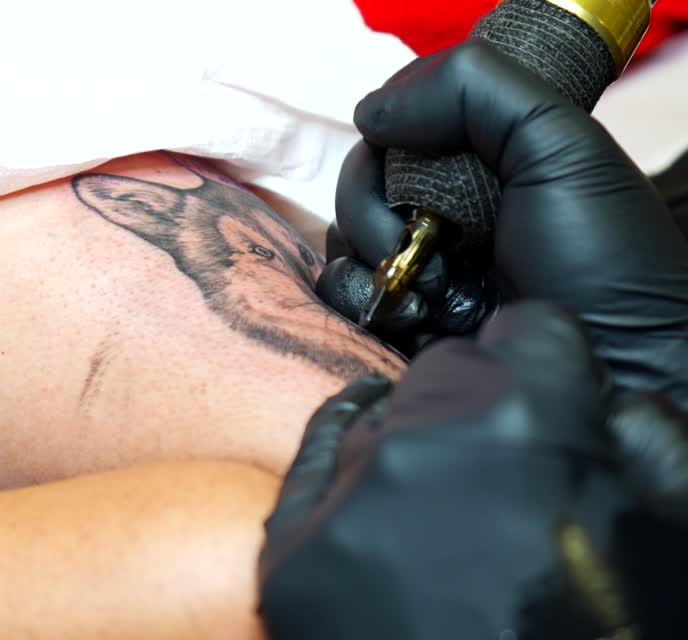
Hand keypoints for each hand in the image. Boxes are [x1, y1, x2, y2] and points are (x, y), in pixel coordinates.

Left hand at [258, 302, 687, 639]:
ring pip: (382, 415)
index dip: (549, 373)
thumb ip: (640, 440)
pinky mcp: (293, 554)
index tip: (548, 406)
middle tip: (502, 484)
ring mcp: (346, 499)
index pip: (529, 333)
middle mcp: (423, 444)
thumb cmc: (601, 635)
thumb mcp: (664, 535)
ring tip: (451, 522)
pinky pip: (317, 461)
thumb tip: (591, 393)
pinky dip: (350, 469)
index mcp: (530, 423)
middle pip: (449, 372)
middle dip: (482, 411)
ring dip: (417, 446)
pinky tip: (384, 500)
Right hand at [317, 41, 687, 398]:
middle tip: (426, 240)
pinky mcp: (395, 323)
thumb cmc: (607, 264)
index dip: (392, 140)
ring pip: (343, 237)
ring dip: (371, 257)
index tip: (419, 166)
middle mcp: (446, 211)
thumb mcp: (561, 148)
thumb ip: (475, 89)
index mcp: (485, 161)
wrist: (620, 372)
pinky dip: (358, 299)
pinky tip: (414, 318)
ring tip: (431, 290)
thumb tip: (369, 111)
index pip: (399, 125)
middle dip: (376, 208)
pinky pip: (337, 293)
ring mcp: (417, 269)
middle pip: (361, 181)